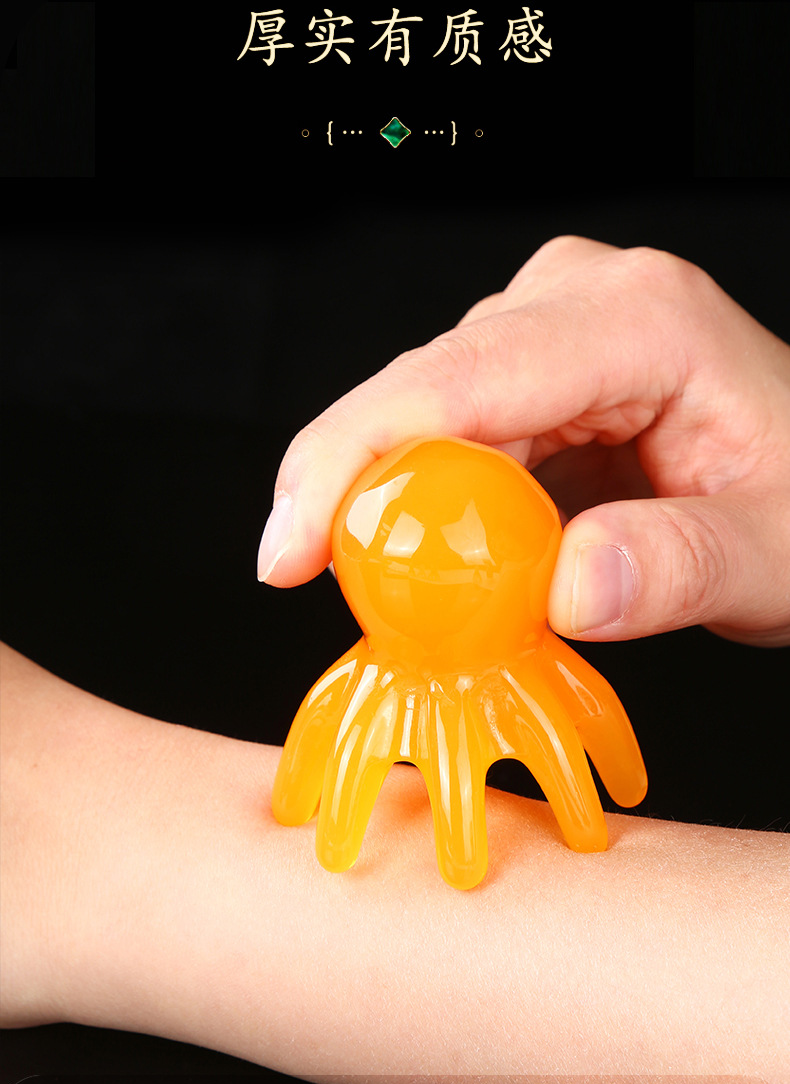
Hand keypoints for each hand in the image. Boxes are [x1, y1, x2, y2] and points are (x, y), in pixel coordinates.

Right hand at [257, 236, 789, 646]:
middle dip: (357, 498)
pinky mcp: (529, 376)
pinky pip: (446, 438)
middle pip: (419, 394)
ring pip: (420, 419)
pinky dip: (427, 508)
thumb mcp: (778, 551)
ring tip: (421, 596)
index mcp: (639, 319)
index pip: (461, 375)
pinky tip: (445, 562)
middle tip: (339, 596)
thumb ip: (684, 567)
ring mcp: (546, 333)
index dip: (356, 456)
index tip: (291, 548)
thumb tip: (568, 588)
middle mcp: (577, 303)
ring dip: (395, 512)